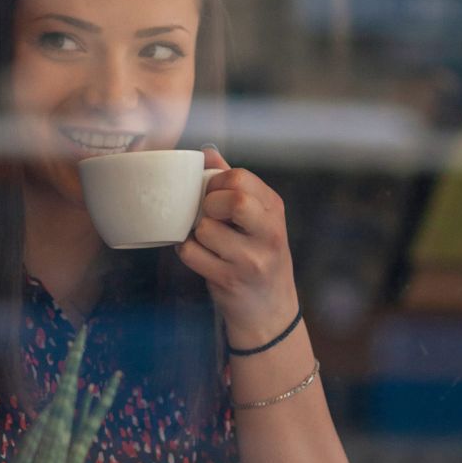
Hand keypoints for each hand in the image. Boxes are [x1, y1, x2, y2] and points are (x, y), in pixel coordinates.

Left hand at [175, 147, 300, 347]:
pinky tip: (198, 254)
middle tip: (207, 215)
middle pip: (232, 200)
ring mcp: (251, 259)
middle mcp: (269, 233)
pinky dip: (187, 251)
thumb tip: (206, 152)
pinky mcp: (230, 280)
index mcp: (274, 209)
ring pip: (205, 229)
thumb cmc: (256, 255)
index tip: (211, 194)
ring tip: (204, 239)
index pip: (240, 178)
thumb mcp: (257, 218)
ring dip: (195, 232)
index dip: (216, 182)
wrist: (269, 309)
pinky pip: (192, 253)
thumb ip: (234, 185)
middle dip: (208, 204)